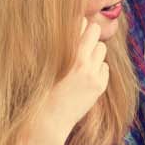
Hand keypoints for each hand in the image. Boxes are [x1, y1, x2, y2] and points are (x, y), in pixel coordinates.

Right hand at [23, 19, 109, 144]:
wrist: (48, 120)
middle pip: (96, 31)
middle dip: (89, 33)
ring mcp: (95, 75)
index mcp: (69, 55)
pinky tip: (85, 76)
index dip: (78, 24)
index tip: (74, 26)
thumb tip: (72, 28)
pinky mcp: (100, 86)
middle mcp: (84, 63)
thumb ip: (60, 47)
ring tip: (81, 61)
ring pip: (102, 49)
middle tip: (80, 41)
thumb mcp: (47, 64)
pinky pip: (105, 67)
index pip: (82, 24)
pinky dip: (98, 68)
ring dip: (94, 52)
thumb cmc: (40, 90)